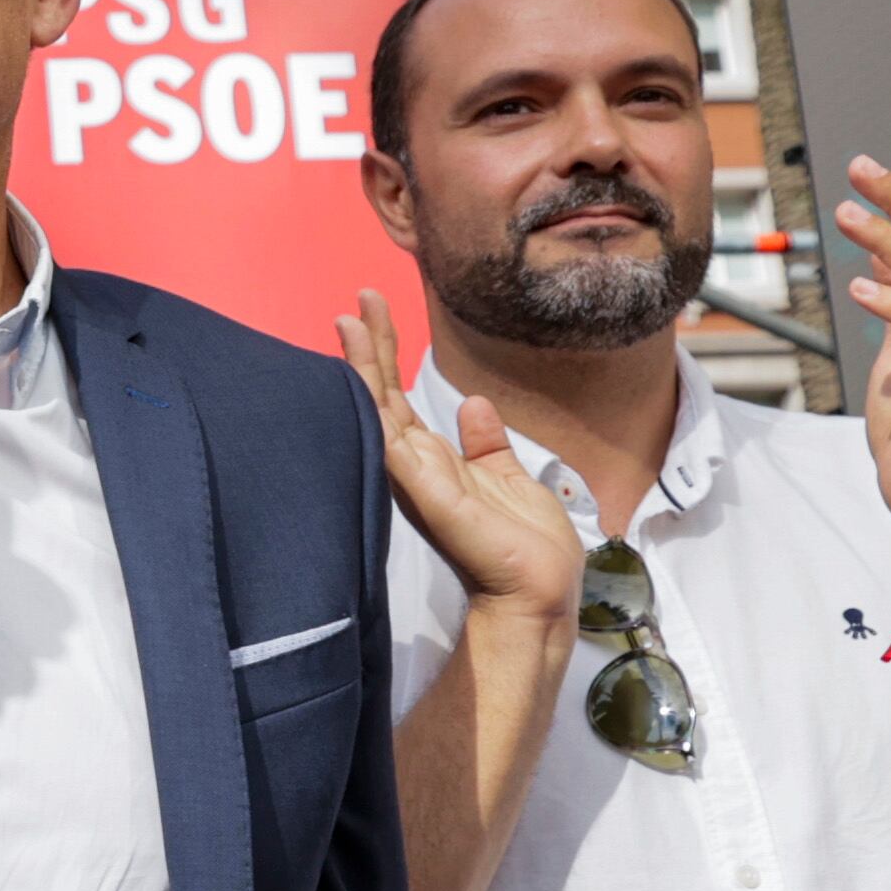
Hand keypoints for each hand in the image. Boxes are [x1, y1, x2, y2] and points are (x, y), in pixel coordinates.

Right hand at [339, 292, 581, 628]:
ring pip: (377, 408)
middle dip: (370, 347)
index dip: (388, 358)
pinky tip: (359, 368)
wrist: (540, 591)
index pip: (400, 401)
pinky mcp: (422, 486)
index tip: (377, 313)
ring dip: (363, 362)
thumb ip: (487, 444)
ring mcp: (414, 475)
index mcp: (435, 463)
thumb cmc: (528, 547)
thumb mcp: (511, 478)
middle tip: (358, 299)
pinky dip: (370, 399)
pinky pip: (387, 434)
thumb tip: (474, 405)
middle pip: (381, 396)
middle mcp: (415, 466)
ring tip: (350, 318)